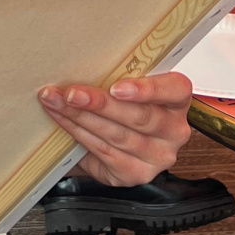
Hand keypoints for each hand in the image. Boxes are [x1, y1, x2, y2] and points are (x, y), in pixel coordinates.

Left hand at [38, 72, 192, 185]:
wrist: (112, 143)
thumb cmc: (121, 105)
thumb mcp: (127, 87)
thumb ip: (119, 75)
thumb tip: (82, 60)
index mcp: (177, 100)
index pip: (175, 90)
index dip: (146, 89)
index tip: (116, 87)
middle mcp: (174, 131)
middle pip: (139, 116)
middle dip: (100, 104)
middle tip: (71, 94)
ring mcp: (158, 156)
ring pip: (118, 136)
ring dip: (81, 118)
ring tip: (57, 103)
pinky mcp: (137, 174)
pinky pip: (105, 152)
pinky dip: (79, 134)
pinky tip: (64, 121)